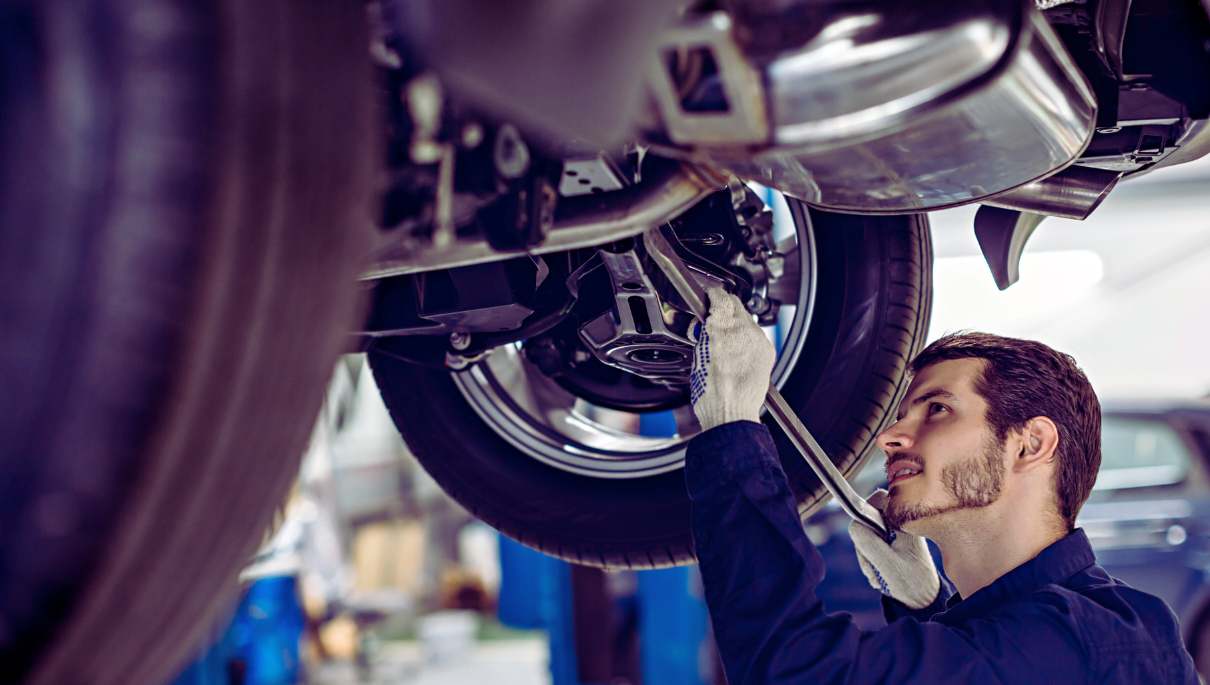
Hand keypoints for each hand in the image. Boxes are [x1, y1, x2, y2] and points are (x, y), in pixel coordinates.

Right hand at [689, 287, 775, 430]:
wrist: (732, 413)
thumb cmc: (711, 393)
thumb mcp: (697, 356)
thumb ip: (705, 334)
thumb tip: (708, 325)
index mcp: (721, 328)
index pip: (720, 296)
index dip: (712, 295)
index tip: (709, 297)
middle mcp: (743, 330)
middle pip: (736, 304)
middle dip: (725, 308)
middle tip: (714, 317)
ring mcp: (758, 340)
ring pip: (747, 320)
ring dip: (736, 324)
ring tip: (725, 340)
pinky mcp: (767, 351)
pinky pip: (756, 335)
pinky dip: (747, 338)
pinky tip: (737, 351)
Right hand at [848, 489, 940, 608]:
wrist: (922, 600)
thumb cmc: (910, 581)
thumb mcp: (885, 562)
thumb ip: (866, 540)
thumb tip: (853, 524)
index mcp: (904, 522)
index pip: (876, 499)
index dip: (864, 514)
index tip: (866, 538)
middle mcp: (900, 524)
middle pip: (867, 520)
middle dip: (865, 544)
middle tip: (874, 565)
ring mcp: (895, 534)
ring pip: (866, 535)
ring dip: (867, 556)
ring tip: (879, 574)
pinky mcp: (892, 545)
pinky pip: (870, 546)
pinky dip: (871, 561)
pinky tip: (881, 574)